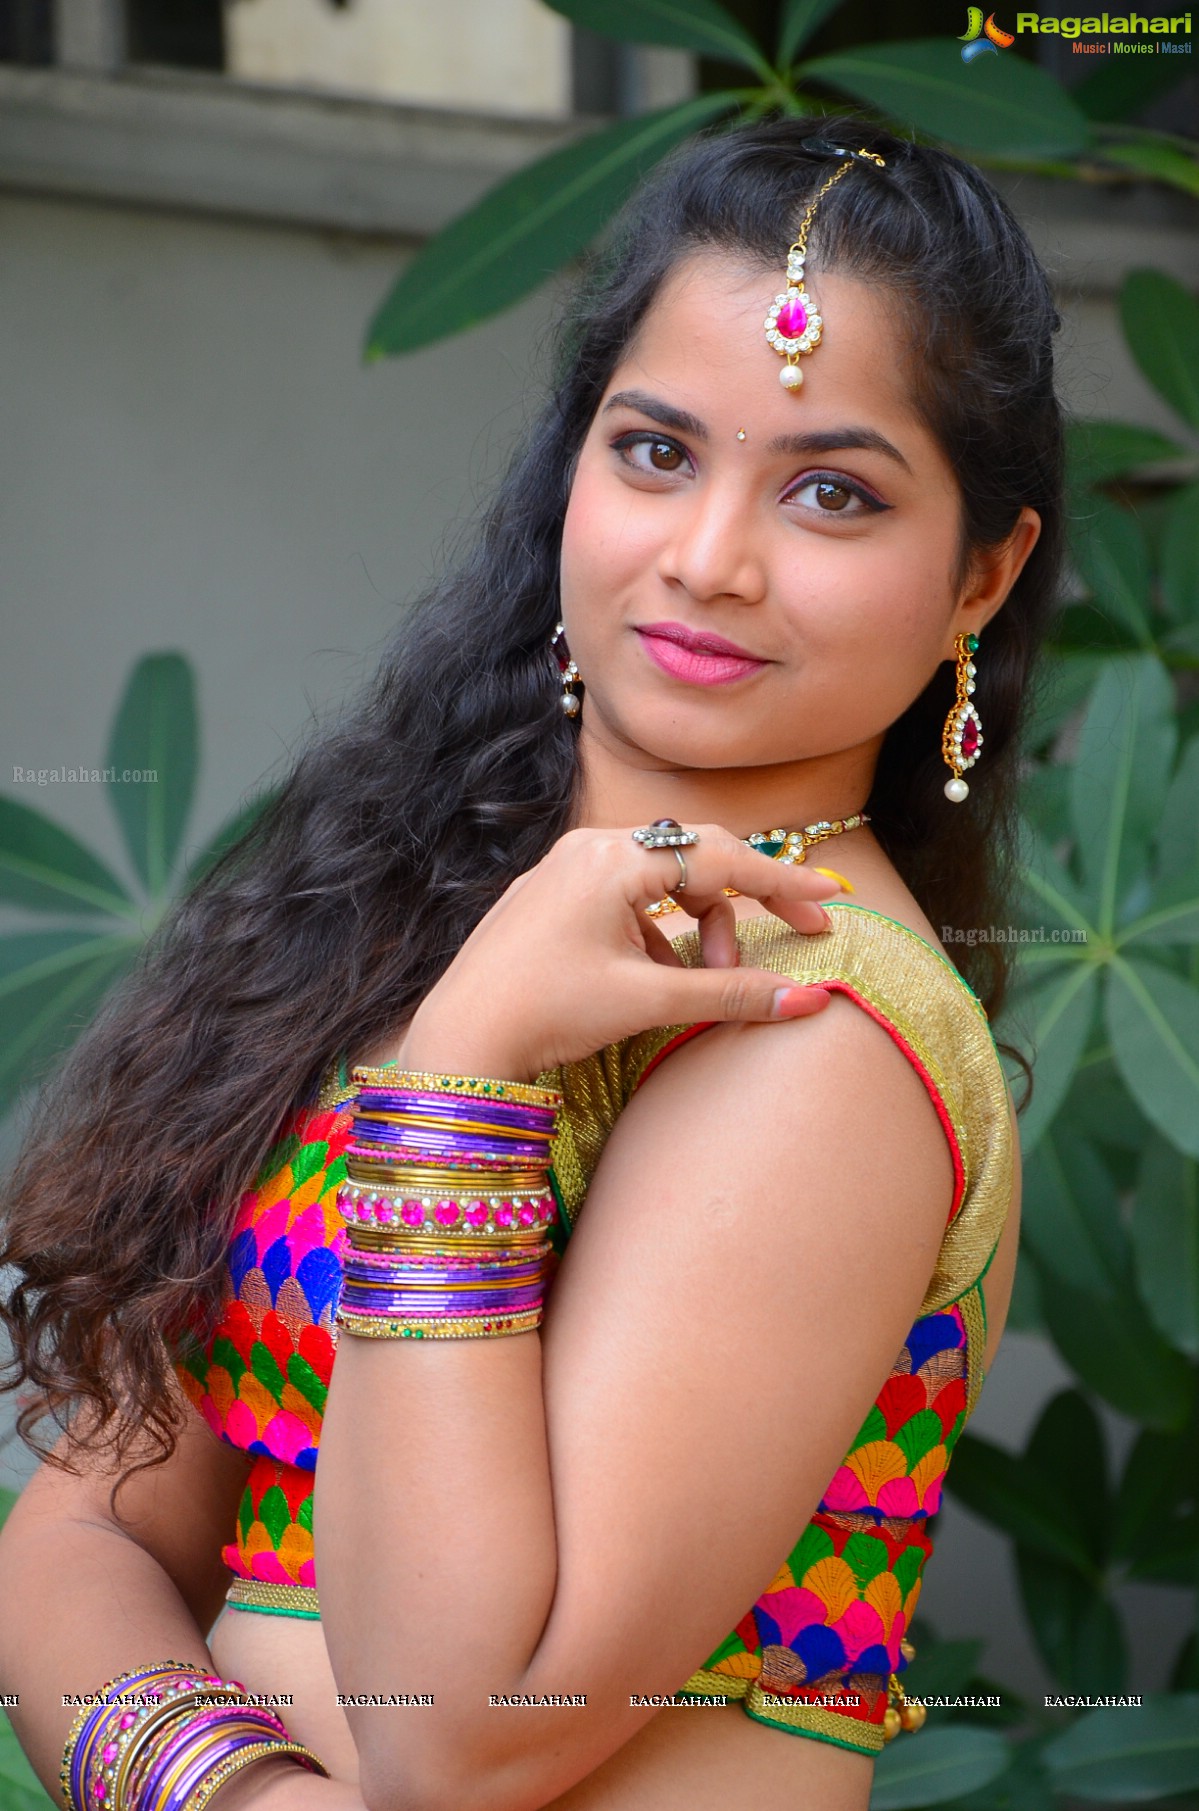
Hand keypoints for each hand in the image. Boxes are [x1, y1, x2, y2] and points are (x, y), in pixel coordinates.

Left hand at [394, 824, 843, 1080]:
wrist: (459, 1040)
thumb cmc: (545, 1012)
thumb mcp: (646, 1001)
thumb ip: (730, 994)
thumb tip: (807, 1000)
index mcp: (612, 859)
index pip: (721, 858)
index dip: (783, 881)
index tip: (829, 899)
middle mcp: (588, 848)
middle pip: (695, 858)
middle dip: (744, 902)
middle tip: (794, 935)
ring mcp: (565, 870)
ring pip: (661, 881)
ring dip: (698, 927)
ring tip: (703, 981)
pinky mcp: (551, 897)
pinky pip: (625, 898)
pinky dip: (657, 933)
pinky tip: (656, 980)